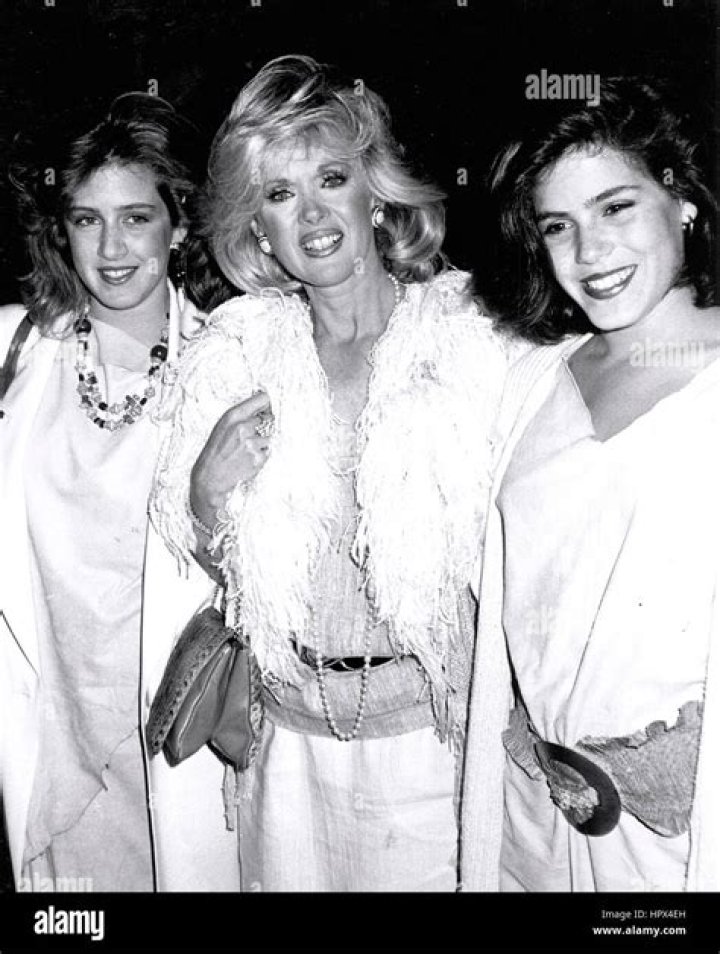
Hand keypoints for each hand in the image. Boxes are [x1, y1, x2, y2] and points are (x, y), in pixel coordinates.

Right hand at [189, 391, 273, 529]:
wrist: (210, 478)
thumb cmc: (215, 451)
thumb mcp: (222, 427)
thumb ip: (241, 416)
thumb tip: (264, 409)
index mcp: (232, 416)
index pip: (262, 398)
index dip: (267, 404)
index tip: (267, 408)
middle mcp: (243, 427)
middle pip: (267, 419)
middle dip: (261, 428)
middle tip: (247, 438)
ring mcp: (251, 443)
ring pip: (268, 437)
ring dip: (260, 444)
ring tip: (244, 452)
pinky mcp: (257, 458)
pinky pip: (267, 452)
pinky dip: (260, 456)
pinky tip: (246, 460)